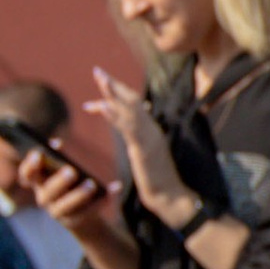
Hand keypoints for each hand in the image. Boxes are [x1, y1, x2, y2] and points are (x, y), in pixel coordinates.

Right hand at [20, 129, 131, 268]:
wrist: (82, 216)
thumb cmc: (71, 185)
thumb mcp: (64, 171)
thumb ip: (60, 159)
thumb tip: (56, 144)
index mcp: (39, 182)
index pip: (27, 175)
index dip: (30, 165)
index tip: (39, 154)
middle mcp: (45, 198)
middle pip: (48, 192)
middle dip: (59, 181)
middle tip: (72, 171)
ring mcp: (58, 211)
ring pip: (65, 206)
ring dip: (79, 195)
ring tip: (92, 184)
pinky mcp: (75, 221)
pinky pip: (89, 212)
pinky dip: (104, 200)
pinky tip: (116, 187)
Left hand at [89, 72, 190, 229]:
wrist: (171, 197)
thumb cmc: (159, 181)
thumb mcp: (147, 156)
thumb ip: (140, 141)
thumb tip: (132, 133)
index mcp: (152, 130)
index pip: (134, 105)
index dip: (119, 92)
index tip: (103, 83)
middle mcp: (152, 128)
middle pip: (132, 101)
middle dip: (114, 85)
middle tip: (98, 71)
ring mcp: (149, 137)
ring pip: (129, 109)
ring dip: (113, 93)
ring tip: (100, 78)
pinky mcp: (144, 148)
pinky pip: (127, 127)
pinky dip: (114, 114)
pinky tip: (102, 105)